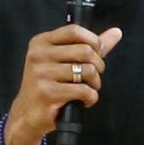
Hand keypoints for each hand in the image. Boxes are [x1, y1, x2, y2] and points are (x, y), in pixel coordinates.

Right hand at [5, 25, 123, 144]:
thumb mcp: (63, 60)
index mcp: (41, 42)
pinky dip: (91, 97)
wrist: (27, 113)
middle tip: (94, 76)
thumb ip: (89, 45)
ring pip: (87, 70)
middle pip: (85, 50)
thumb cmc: (48, 84)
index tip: (98, 52)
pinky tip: (85, 101)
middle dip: (98, 65)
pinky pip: (83, 90)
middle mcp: (38, 55)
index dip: (93, 40)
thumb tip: (116, 32)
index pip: (74, 30)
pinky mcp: (48, 92)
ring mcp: (42, 73)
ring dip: (95, 83)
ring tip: (89, 89)